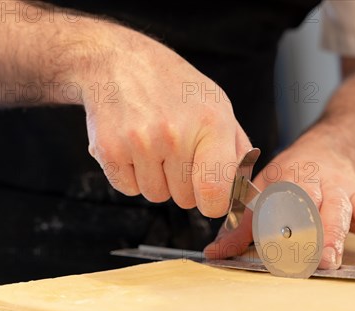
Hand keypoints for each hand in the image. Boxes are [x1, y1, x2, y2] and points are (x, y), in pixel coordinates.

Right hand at [80, 28, 251, 216]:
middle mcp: (175, 134)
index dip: (214, 203)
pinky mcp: (108, 149)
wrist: (119, 62)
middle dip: (183, 183)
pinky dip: (132, 175)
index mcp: (211, 124)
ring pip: (156, 196)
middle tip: (176, 150)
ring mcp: (140, 142)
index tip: (211, 197)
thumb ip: (238, 153)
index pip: (216, 193)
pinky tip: (134, 147)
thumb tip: (245, 196)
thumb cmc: (176, 89)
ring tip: (155, 145)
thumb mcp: (219, 107)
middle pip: (185, 200)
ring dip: (157, 179)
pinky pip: (129, 189)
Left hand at [204, 132, 354, 268]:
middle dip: (327, 233)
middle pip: (327, 208)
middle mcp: (324, 186)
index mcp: (293, 181)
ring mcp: (351, 192)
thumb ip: (243, 223)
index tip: (278, 249)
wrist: (333, 145)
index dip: (282, 225)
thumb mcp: (264, 190)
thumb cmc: (293, 175)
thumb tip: (215, 254)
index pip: (286, 203)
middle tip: (326, 258)